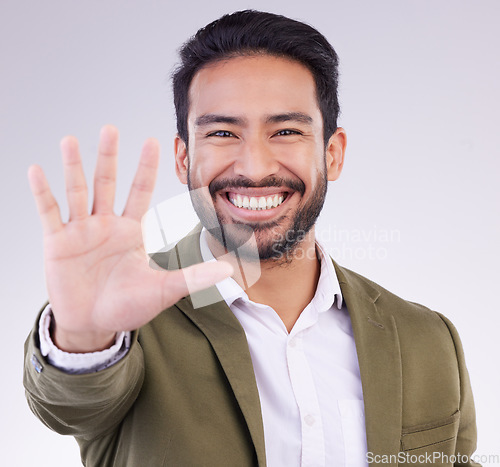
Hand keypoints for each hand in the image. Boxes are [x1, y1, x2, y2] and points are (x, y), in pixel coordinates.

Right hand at [28, 125, 232, 351]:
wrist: (94, 325)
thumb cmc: (128, 306)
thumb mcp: (164, 289)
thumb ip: (193, 277)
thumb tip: (228, 271)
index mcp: (130, 230)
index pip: (140, 191)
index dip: (146, 167)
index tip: (153, 140)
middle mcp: (105, 224)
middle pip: (107, 182)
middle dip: (109, 156)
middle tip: (111, 128)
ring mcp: (80, 231)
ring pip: (77, 191)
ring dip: (73, 166)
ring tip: (70, 140)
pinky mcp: (57, 242)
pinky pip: (49, 212)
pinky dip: (42, 192)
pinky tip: (37, 170)